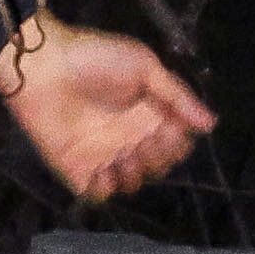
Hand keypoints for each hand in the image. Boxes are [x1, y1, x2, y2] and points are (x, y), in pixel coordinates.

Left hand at [0, 16, 216, 202]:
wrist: (43, 66)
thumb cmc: (95, 59)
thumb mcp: (145, 67)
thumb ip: (177, 96)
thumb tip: (211, 124)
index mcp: (148, 115)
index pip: (176, 143)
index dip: (178, 143)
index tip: (170, 130)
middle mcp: (129, 138)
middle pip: (158, 165)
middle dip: (159, 159)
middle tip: (145, 142)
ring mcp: (103, 155)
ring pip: (133, 182)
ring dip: (136, 175)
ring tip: (124, 157)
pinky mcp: (76, 168)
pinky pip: (97, 194)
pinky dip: (105, 190)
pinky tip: (104, 171)